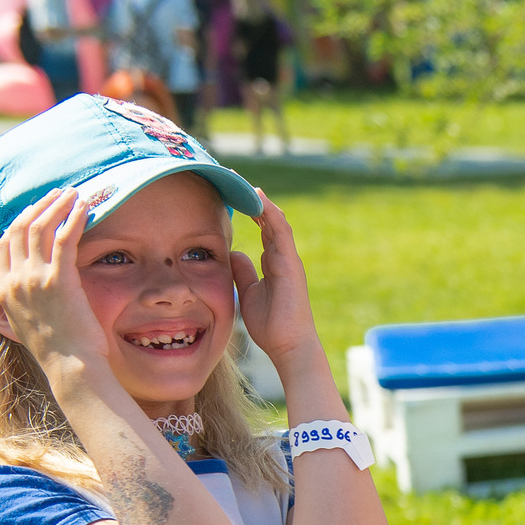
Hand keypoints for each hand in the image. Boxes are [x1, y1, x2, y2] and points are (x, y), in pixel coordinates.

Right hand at [0, 187, 114, 380]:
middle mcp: (13, 280)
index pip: (5, 244)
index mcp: (4, 289)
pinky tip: (85, 206)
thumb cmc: (58, 349)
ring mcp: (34, 279)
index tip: (38, 209)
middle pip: (19, 228)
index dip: (21, 221)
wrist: (70, 368)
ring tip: (74, 192)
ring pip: (40, 228)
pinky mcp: (58, 280)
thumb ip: (10, 296)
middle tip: (58, 193)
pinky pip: (63, 239)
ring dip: (57, 205)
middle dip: (39, 205)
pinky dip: (73, 218)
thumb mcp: (23, 321)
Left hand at [229, 192, 324, 379]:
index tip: (235, 194)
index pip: (263, 230)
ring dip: (262, 202)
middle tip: (236, 179)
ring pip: (277, 222)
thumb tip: (234, 253)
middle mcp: (284, 258)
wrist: (288, 345)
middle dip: (255, 200)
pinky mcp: (291, 265)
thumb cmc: (271, 325)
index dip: (251, 211)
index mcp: (274, 264)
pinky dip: (271, 214)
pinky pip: (282, 233)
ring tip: (246, 183)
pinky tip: (260, 199)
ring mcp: (289, 260)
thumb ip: (242, 272)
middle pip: (270, 221)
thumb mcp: (248, 293)